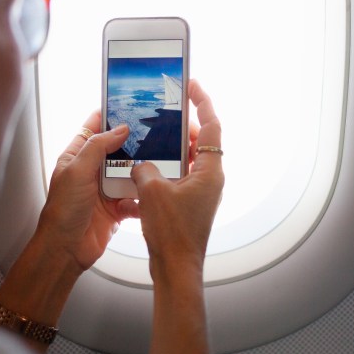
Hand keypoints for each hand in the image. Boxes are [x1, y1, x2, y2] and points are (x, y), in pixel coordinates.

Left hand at [36, 113, 140, 272]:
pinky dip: (142, 198)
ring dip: (141, 171)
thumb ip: (98, 147)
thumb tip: (120, 128)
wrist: (66, 249)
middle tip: (155, 133)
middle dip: (134, 143)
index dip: (109, 116)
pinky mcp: (116, 209)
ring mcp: (104, 190)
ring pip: (129, 173)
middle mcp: (91, 172)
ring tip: (158, 162)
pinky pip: (134, 198)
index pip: (93, 129)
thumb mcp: (77, 171)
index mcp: (76, 157)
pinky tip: (149, 195)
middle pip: (117, 150)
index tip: (129, 105)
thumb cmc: (63, 211)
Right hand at [132, 79, 223, 272]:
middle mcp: (210, 179)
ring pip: (187, 159)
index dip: (202, 102)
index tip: (192, 84)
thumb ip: (144, 167)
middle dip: (181, 125)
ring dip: (170, 148)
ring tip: (150, 136)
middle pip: (199, 141)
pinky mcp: (189, 204)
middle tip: (163, 110)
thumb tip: (141, 163)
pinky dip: (165, 168)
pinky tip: (143, 168)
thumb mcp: (151, 191)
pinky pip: (178, 176)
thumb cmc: (171, 231)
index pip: (212, 125)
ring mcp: (201, 192)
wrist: (176, 268)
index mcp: (210, 171)